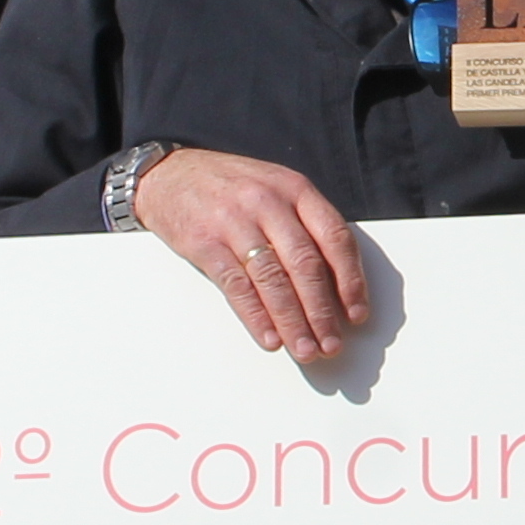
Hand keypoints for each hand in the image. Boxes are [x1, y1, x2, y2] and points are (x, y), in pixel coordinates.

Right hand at [132, 147, 372, 362]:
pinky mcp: (205, 243)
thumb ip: (304, 225)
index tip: (357, 313)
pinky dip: (256, 317)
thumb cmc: (229, 187)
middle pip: (305, 264)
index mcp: (295, 188)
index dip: (350, 280)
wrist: (167, 175)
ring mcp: (235, 222)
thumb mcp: (275, 189)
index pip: (335, 237)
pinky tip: (270, 338)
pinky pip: (237, 286)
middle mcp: (268, 203)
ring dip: (293, 321)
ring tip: (305, 349)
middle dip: (322, 311)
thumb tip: (334, 283)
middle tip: (331, 344)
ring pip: (273, 280)